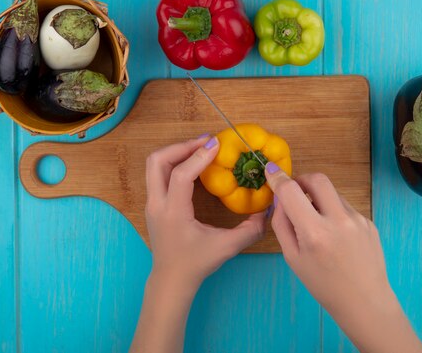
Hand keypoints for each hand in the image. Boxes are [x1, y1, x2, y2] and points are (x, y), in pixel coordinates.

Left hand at [130, 136, 266, 352]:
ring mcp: (152, 203)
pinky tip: (194, 163)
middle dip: (182, 146)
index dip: (198, 157)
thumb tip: (269, 210)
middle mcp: (157, 204)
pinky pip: (158, 173)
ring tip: (201, 148)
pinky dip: (174, 162)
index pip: (180, 175)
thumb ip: (250, 230)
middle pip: (158, 161)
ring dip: (176, 152)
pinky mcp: (154, 203)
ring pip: (154, 165)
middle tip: (206, 142)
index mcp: (173, 213)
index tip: (216, 144)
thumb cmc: (197, 263)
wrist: (171, 279)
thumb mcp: (227, 248)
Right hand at [265, 163, 421, 352]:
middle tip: (296, 191)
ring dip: (320, 199)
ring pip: (333, 194)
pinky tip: (336, 237)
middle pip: (317, 179)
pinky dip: (334, 213)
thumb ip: (282, 224)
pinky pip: (345, 208)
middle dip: (302, 179)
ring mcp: (358, 219)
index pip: (291, 191)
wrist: (364, 301)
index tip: (271, 171)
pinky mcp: (368, 222)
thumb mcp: (292, 258)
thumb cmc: (322, 284)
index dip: (278, 178)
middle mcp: (338, 220)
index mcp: (314, 232)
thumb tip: (279, 198)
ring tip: (317, 225)